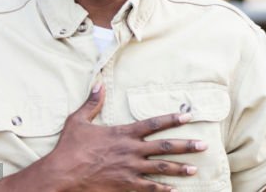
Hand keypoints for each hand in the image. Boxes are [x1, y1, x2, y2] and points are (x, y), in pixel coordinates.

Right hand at [42, 84, 205, 191]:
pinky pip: (147, 187)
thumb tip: (99, 83)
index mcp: (123, 133)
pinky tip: (173, 189)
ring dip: (180, 168)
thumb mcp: (78, 121)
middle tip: (204, 145)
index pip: (154, 123)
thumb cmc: (69, 148)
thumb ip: (92, 103)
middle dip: (186, 146)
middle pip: (165, 147)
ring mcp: (129, 169)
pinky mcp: (124, 185)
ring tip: (195, 169)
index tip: (188, 115)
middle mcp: (131, 150)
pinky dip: (161, 189)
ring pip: (161, 168)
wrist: (61, 174)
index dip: (172, 119)